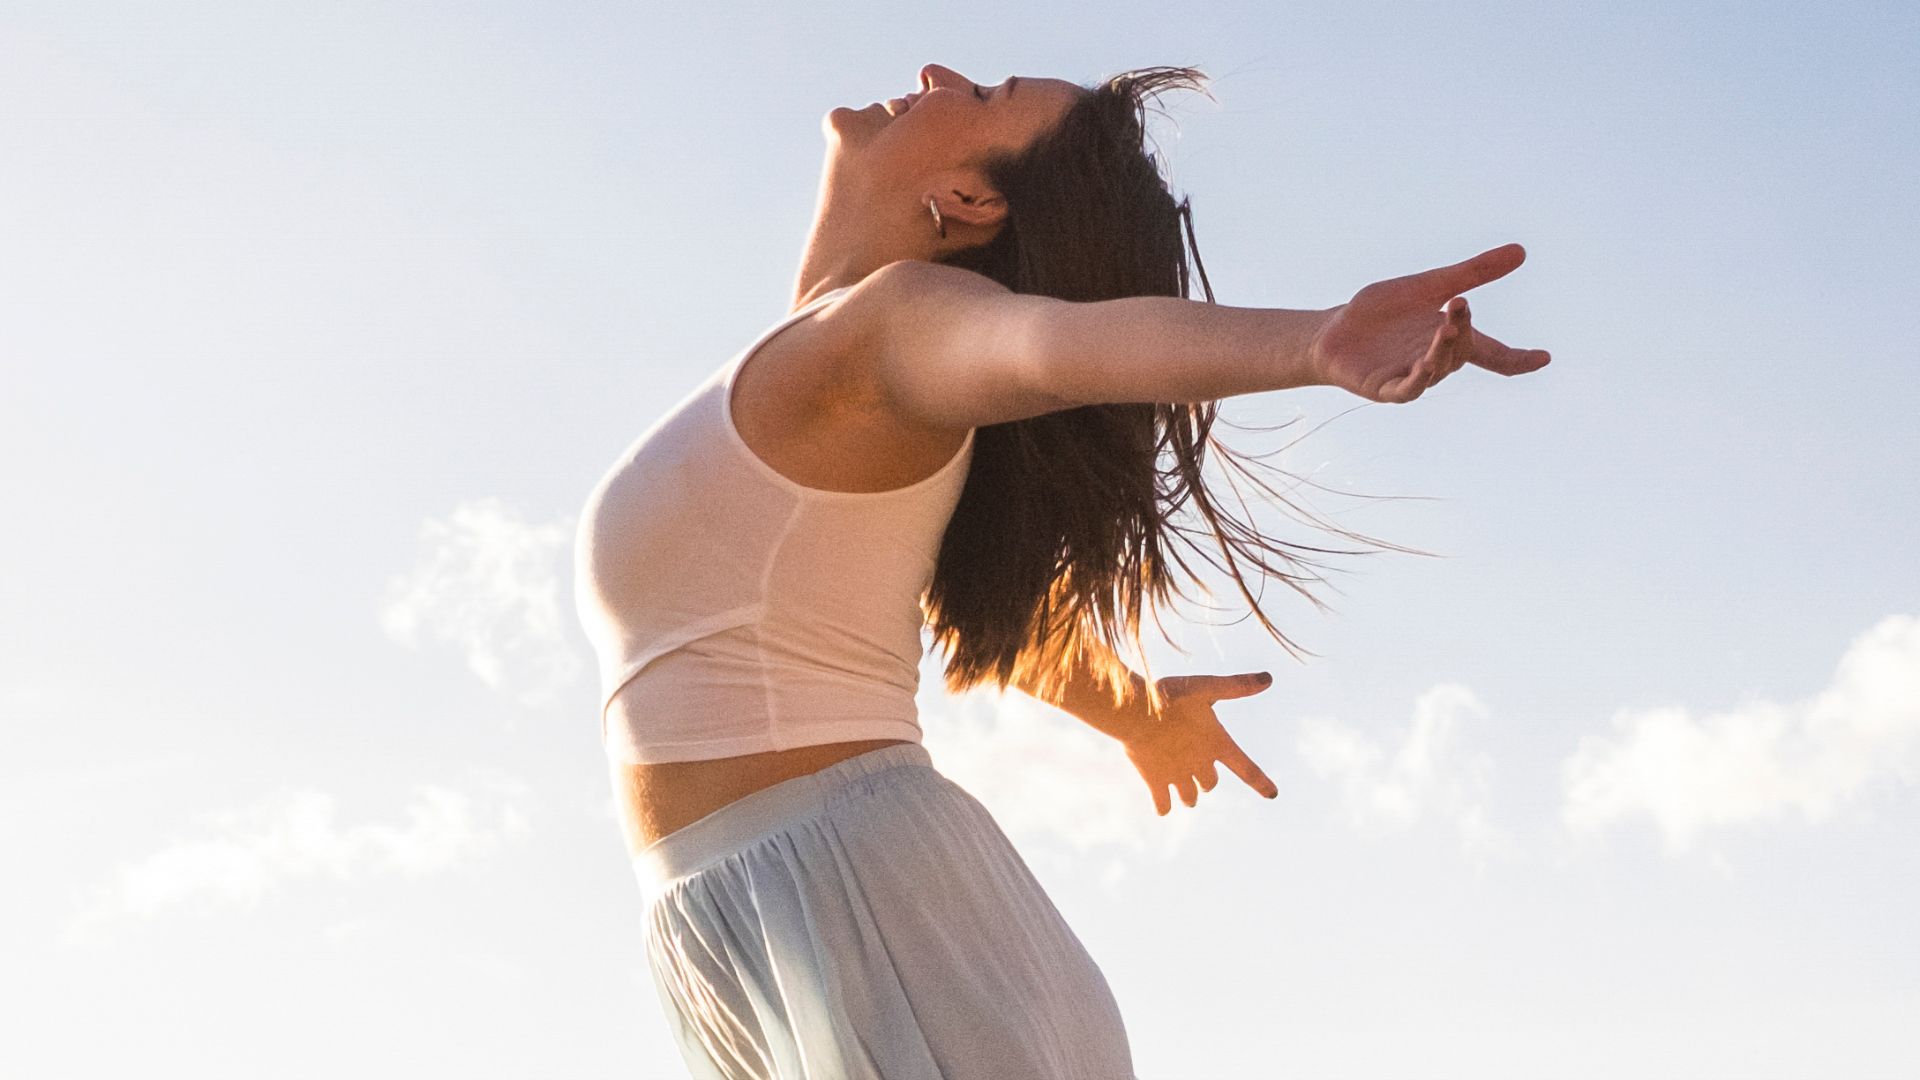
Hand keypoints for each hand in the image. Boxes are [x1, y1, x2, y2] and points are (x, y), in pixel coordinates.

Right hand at [1123, 671, 1280, 816]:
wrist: (1134, 710)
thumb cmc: (1170, 696)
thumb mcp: (1206, 685)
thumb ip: (1237, 686)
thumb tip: (1270, 678)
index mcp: (1217, 744)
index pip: (1248, 770)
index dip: (1261, 783)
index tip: (1273, 794)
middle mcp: (1201, 764)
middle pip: (1210, 784)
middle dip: (1206, 780)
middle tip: (1196, 768)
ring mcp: (1177, 776)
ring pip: (1190, 798)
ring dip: (1189, 795)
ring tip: (1182, 787)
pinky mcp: (1154, 781)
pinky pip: (1163, 805)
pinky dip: (1164, 807)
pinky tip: (1162, 806)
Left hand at [1307, 242, 1552, 403]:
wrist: (1332, 331)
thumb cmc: (1380, 313)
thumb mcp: (1428, 286)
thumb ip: (1471, 273)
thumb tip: (1520, 252)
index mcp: (1451, 340)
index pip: (1493, 355)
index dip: (1519, 359)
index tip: (1545, 358)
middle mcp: (1437, 362)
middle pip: (1462, 351)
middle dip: (1463, 329)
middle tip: (1459, 304)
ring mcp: (1412, 378)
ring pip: (1437, 369)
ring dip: (1443, 350)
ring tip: (1445, 326)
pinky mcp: (1385, 389)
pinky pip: (1407, 388)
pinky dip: (1417, 378)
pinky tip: (1422, 364)